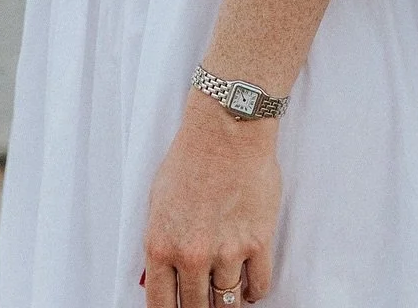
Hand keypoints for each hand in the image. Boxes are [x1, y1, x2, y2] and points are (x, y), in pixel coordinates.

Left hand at [144, 92, 282, 304]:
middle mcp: (192, 256)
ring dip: (228, 302)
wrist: (227, 128)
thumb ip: (161, 244)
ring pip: (227, 303)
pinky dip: (254, 291)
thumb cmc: (191, 157)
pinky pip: (259, 286)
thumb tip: (163, 277)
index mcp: (161, 247)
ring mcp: (227, 251)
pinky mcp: (258, 241)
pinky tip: (249, 285)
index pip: (161, 307)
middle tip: (205, 301)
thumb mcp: (158, 202)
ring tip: (227, 294)